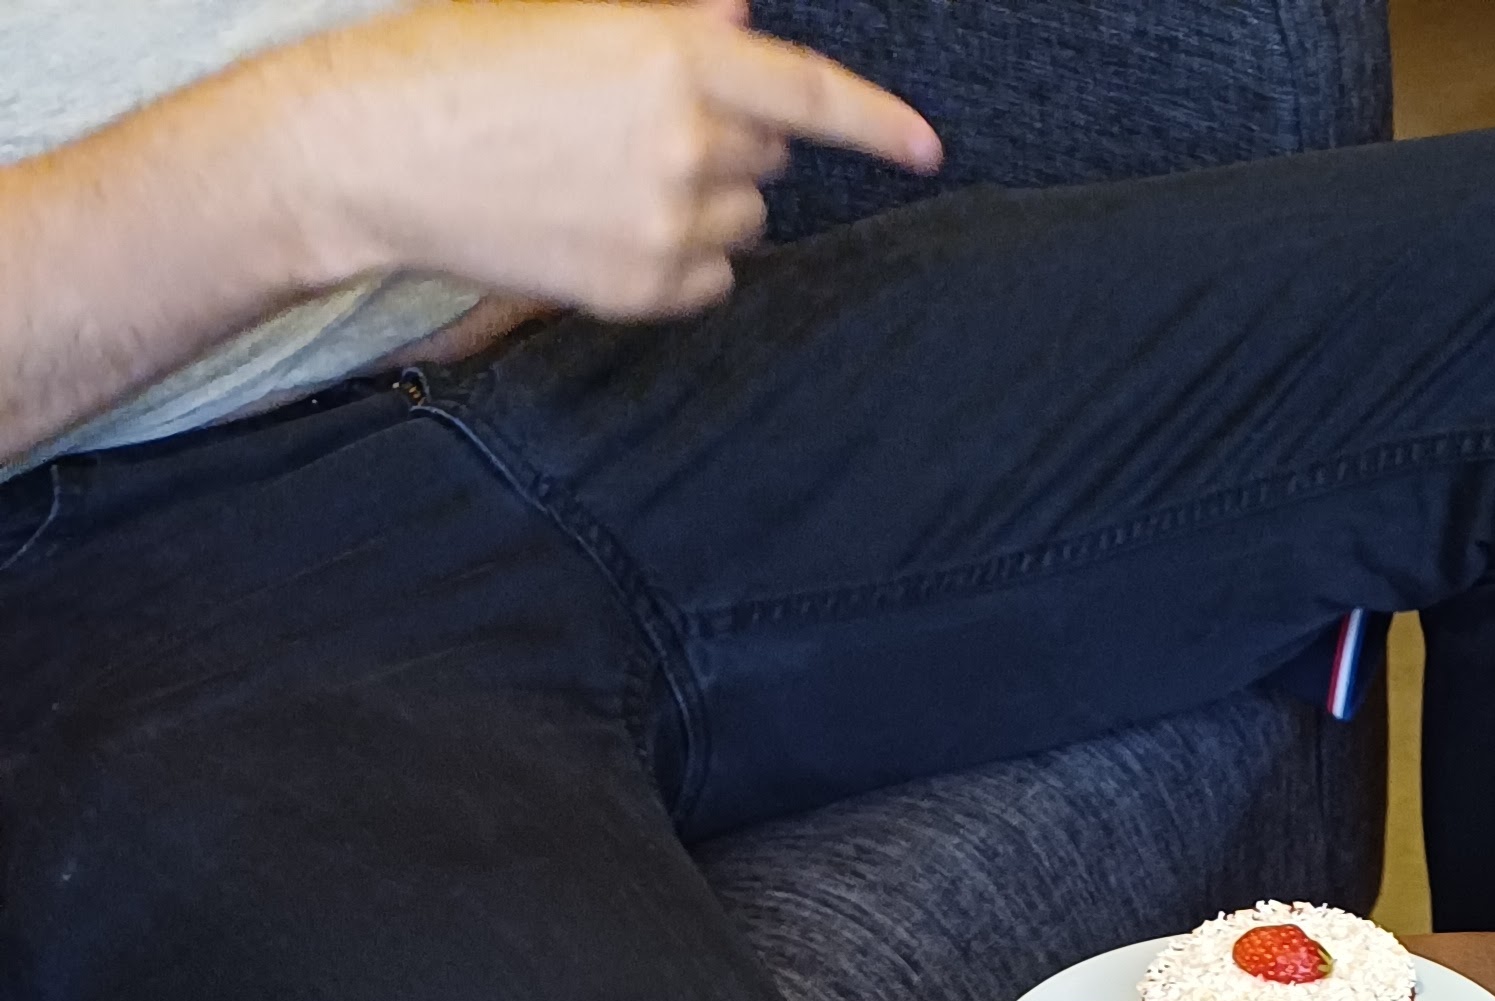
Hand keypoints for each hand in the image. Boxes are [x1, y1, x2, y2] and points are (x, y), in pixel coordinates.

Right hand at [283, 1, 939, 320]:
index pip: (810, 92)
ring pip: (743, 220)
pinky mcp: (641, 289)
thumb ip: (674, 22)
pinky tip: (610, 228)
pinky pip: (710, 282)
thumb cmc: (465, 63)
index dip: (879, 123)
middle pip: (772, 155)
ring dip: (706, 201)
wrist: (378, 148)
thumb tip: (743, 14)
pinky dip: (683, 262)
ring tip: (611, 176)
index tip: (926, 149)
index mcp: (673, 54)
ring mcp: (666, 222)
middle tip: (641, 127)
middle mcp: (685, 138)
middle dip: (732, 139)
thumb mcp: (570, 18)